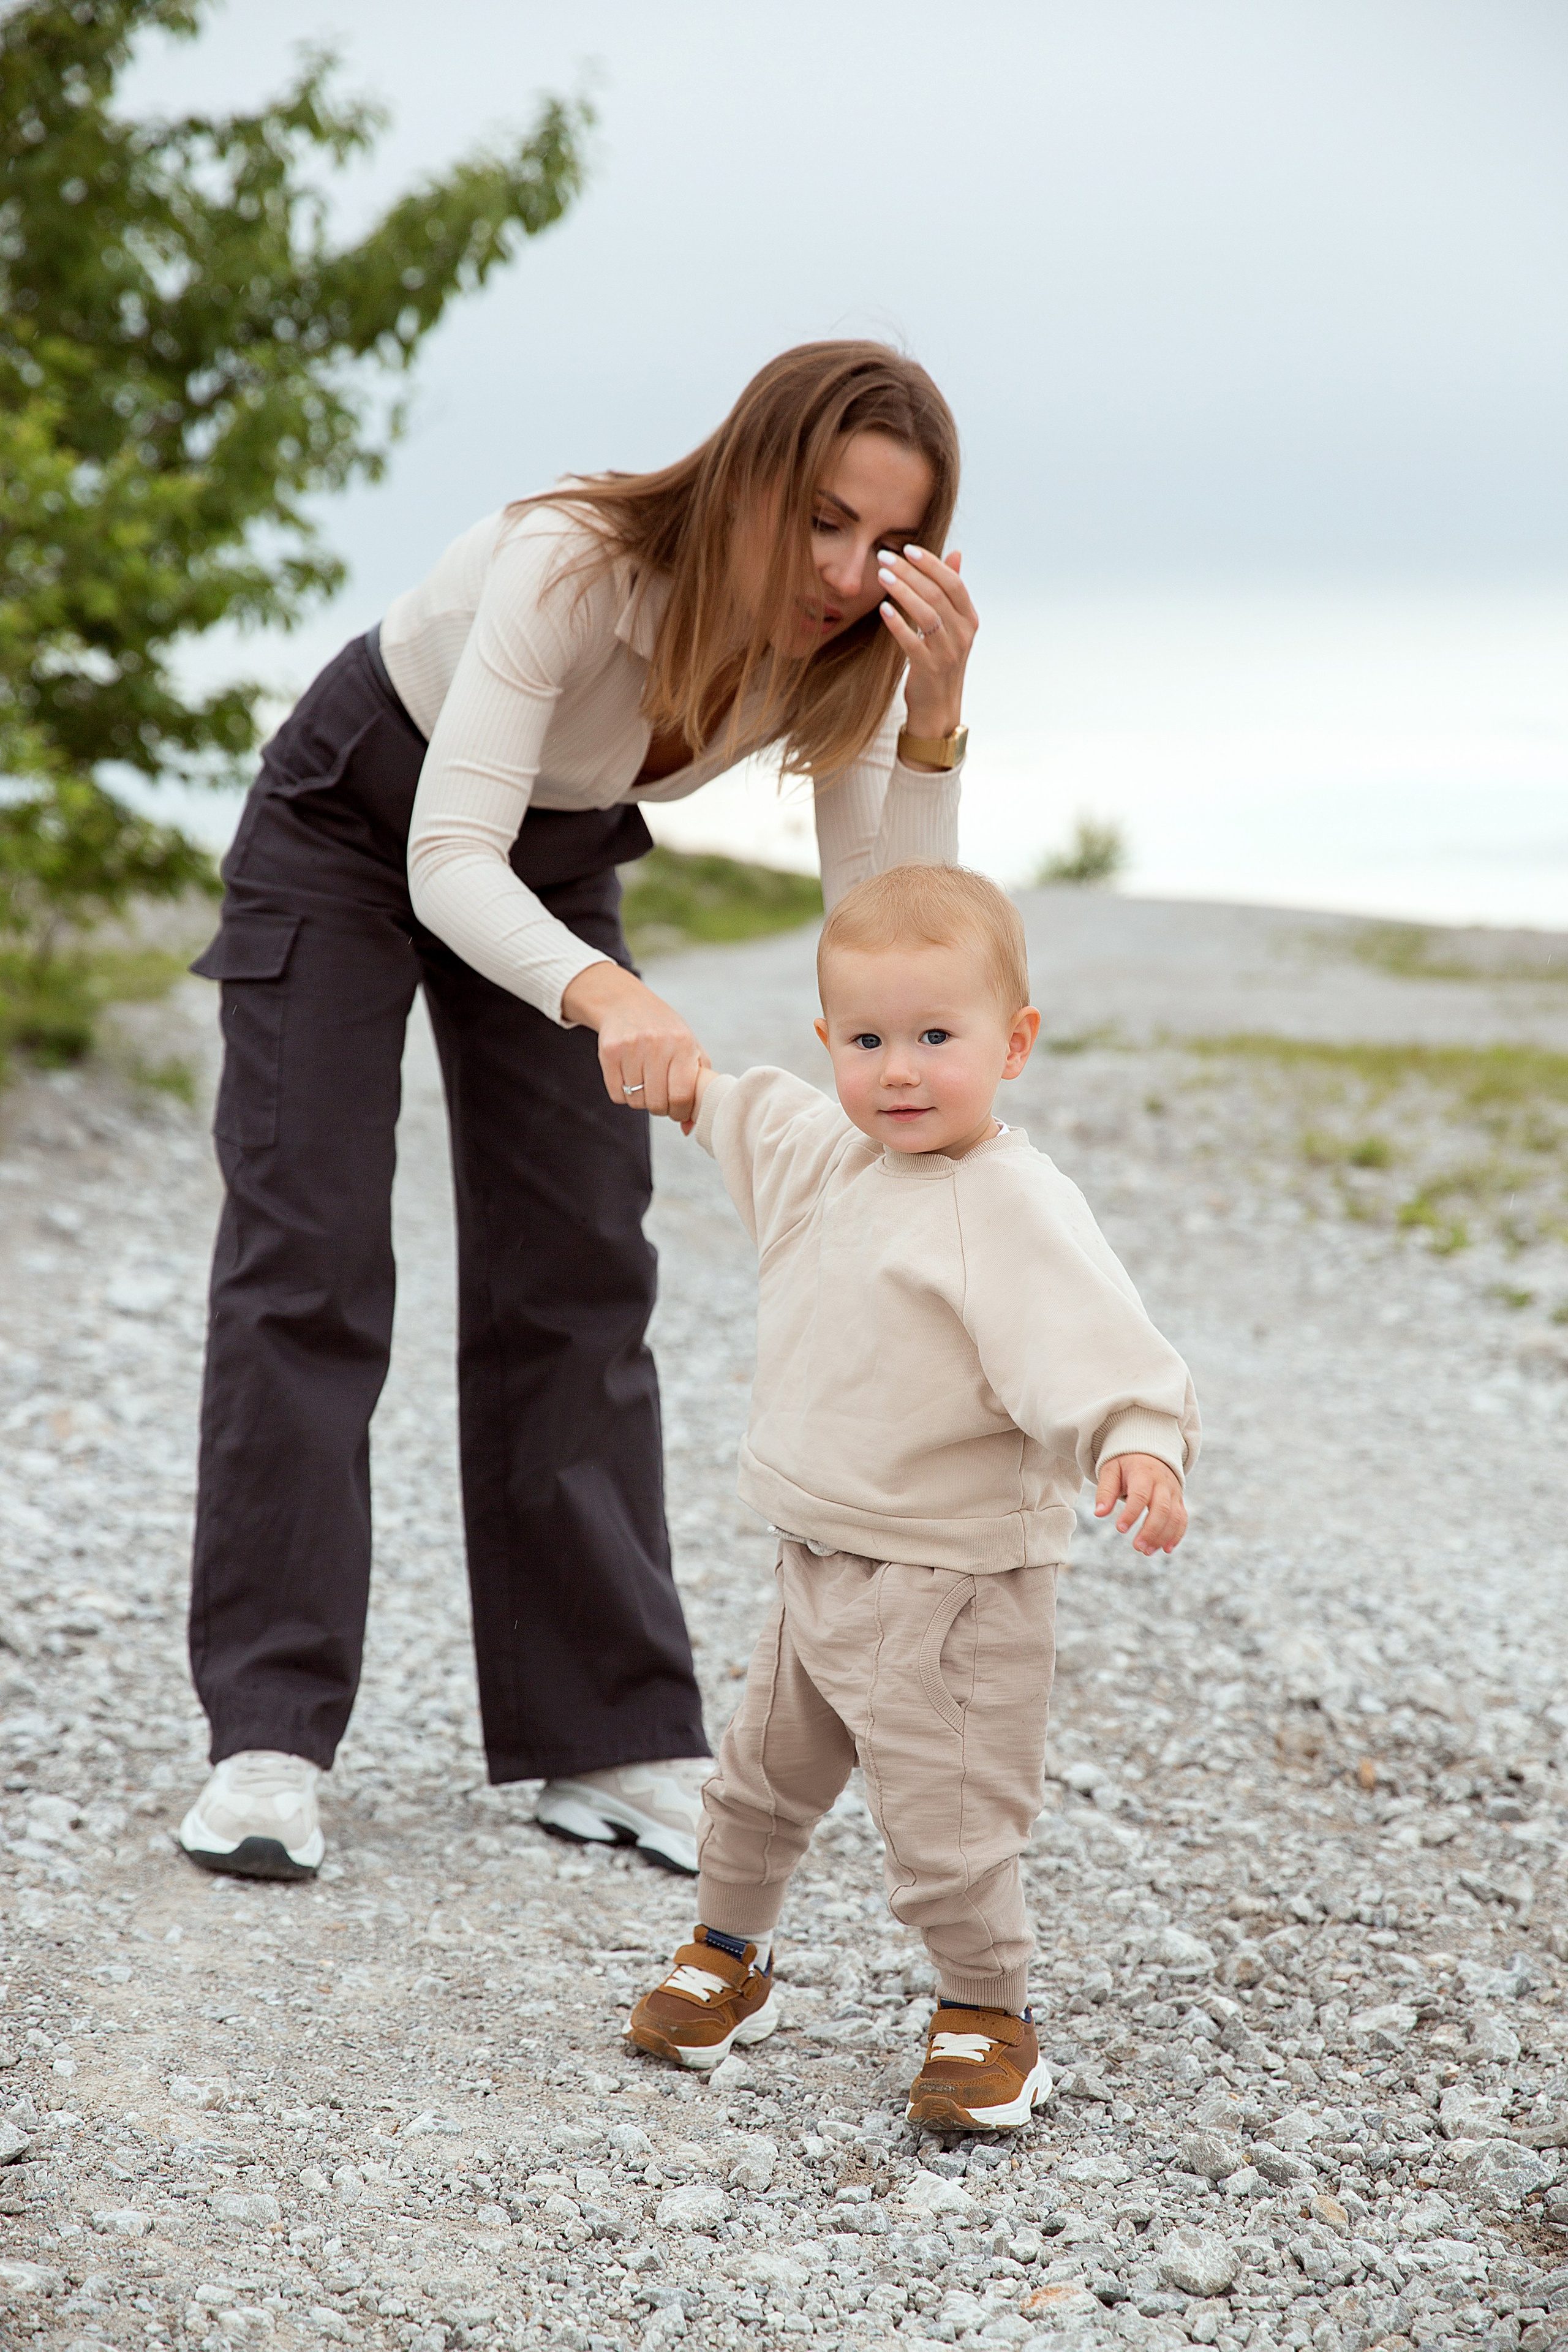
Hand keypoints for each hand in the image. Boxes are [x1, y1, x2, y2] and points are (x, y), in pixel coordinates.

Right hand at [560, 960, 709, 1123]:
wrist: (626, 1003)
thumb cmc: (666, 1032)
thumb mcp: (689, 1049)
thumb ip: (697, 1086)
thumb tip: (688, 1127)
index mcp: (683, 1044)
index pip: (682, 1096)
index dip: (681, 1112)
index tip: (679, 1111)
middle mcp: (657, 1044)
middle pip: (658, 1103)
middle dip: (661, 1109)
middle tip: (662, 1100)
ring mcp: (631, 1047)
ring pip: (636, 1101)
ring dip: (642, 1100)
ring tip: (646, 1084)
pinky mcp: (609, 1052)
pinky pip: (616, 1094)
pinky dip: (624, 1094)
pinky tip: (630, 1078)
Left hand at [875, 544, 977, 745]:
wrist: (938, 707)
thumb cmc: (941, 660)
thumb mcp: (952, 625)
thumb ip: (951, 591)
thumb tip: (955, 553)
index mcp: (969, 619)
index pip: (953, 583)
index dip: (931, 563)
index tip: (907, 548)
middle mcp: (962, 634)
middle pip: (937, 594)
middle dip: (909, 572)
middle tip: (885, 557)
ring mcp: (947, 652)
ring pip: (926, 614)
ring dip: (902, 591)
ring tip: (881, 576)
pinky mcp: (929, 669)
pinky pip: (912, 641)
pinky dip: (897, 624)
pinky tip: (883, 609)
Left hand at [1093, 1451, 1186, 1555]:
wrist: (1149, 1451)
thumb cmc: (1125, 1463)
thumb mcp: (1111, 1470)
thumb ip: (1105, 1491)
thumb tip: (1099, 1514)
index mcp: (1143, 1473)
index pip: (1140, 1495)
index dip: (1131, 1513)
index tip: (1120, 1529)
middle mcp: (1162, 1483)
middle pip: (1162, 1509)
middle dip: (1151, 1530)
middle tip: (1137, 1547)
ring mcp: (1173, 1492)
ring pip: (1174, 1516)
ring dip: (1163, 1537)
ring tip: (1147, 1552)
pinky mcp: (1178, 1500)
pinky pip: (1182, 1519)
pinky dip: (1177, 1535)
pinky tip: (1166, 1549)